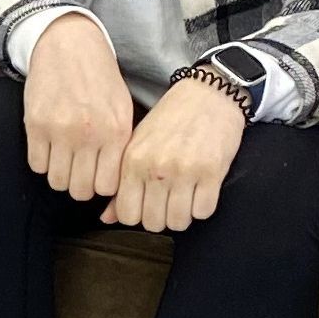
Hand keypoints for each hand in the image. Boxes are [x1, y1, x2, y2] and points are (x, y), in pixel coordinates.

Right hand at [22, 13, 136, 202]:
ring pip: (57, 181)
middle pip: (81, 190)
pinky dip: (42, 161)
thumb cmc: (99, 79)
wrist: (69, 45)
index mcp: (116, 132)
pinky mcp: (35, 124)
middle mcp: (88, 134)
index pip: (107, 186)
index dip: (101, 185)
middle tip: (79, 170)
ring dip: (60, 174)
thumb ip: (120, 145)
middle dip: (80, 185)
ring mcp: (59, 130)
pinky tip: (50, 147)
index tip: (98, 175)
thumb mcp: (122, 109)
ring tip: (64, 158)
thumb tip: (113, 182)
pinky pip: (36, 165)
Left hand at [108, 77, 246, 231]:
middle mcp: (156, 168)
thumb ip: (122, 182)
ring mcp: (185, 171)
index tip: (146, 206)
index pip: (127, 214)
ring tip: (184, 198)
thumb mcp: (138, 144)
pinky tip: (200, 191)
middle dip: (161, 218)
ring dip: (182, 216)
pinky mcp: (213, 171)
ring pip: (178, 222)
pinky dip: (202, 207)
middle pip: (153, 223)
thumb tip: (106, 219)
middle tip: (168, 202)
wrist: (208, 94)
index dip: (138, 216)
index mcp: (132, 161)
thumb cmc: (170, 119)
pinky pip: (204, 211)